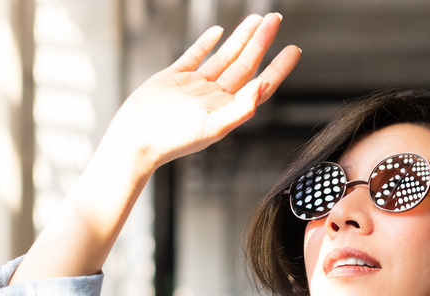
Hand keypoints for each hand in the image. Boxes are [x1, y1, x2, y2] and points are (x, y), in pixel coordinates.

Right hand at [10, 13, 298, 282]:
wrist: (136, 139)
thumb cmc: (173, 141)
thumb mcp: (213, 127)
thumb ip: (241, 108)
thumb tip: (263, 87)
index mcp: (227, 109)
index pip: (260, 84)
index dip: (278, 67)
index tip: (294, 49)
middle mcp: (214, 97)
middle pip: (245, 64)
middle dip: (262, 42)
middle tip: (276, 19)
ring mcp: (195, 86)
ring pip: (224, 56)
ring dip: (241, 38)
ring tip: (257, 19)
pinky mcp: (173, 77)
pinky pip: (195, 56)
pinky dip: (206, 43)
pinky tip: (218, 31)